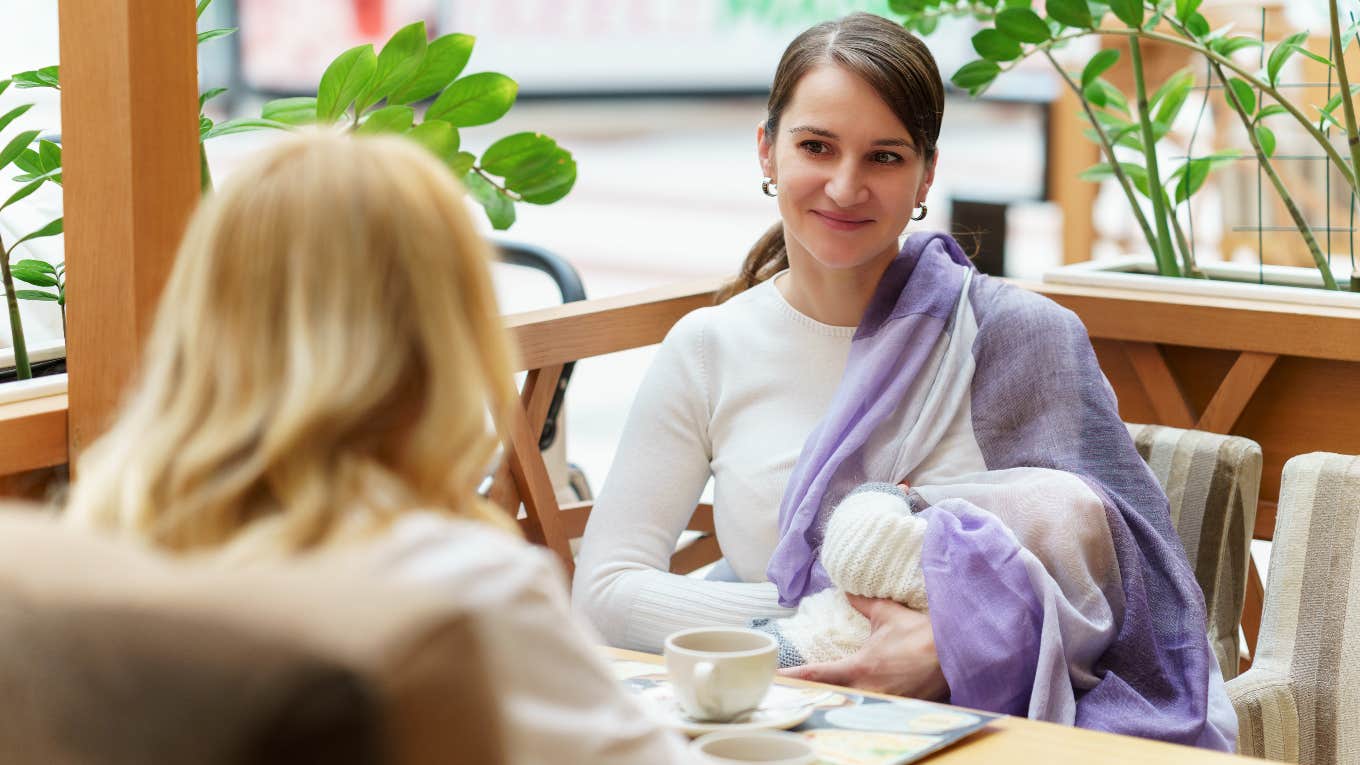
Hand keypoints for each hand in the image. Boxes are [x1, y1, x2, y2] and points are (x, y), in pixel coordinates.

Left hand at [778, 594, 948, 699]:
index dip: (790, 680)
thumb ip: (864, 604)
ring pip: (850, 711)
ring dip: (836, 707)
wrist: (957, 652)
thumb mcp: (888, 615)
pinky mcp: (899, 713)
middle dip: (809, 699)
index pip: (815, 676)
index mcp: (858, 669)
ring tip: (817, 704)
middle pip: (828, 701)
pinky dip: (861, 713)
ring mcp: (883, 705)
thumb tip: (849, 590)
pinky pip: (874, 715)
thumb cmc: (922, 634)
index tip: (772, 681)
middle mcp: (866, 691)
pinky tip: (853, 712)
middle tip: (790, 696)